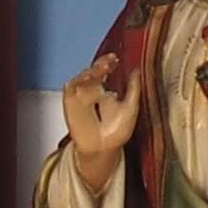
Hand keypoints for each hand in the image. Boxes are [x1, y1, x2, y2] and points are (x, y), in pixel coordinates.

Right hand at [60, 54, 140, 192]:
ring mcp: (80, 96)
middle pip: (93, 71)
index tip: (115, 58)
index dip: (109, 62)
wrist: (103, 148)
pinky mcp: (70, 102)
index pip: (105, 71)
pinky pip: (71, 87)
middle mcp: (92, 90)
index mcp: (105, 90)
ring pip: (83, 77)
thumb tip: (137, 70)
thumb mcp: (131, 107)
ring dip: (91, 71)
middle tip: (109, 62)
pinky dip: (78, 81)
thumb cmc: (116, 132)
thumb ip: (134, 89)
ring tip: (101, 68)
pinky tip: (87, 78)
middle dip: (101, 65)